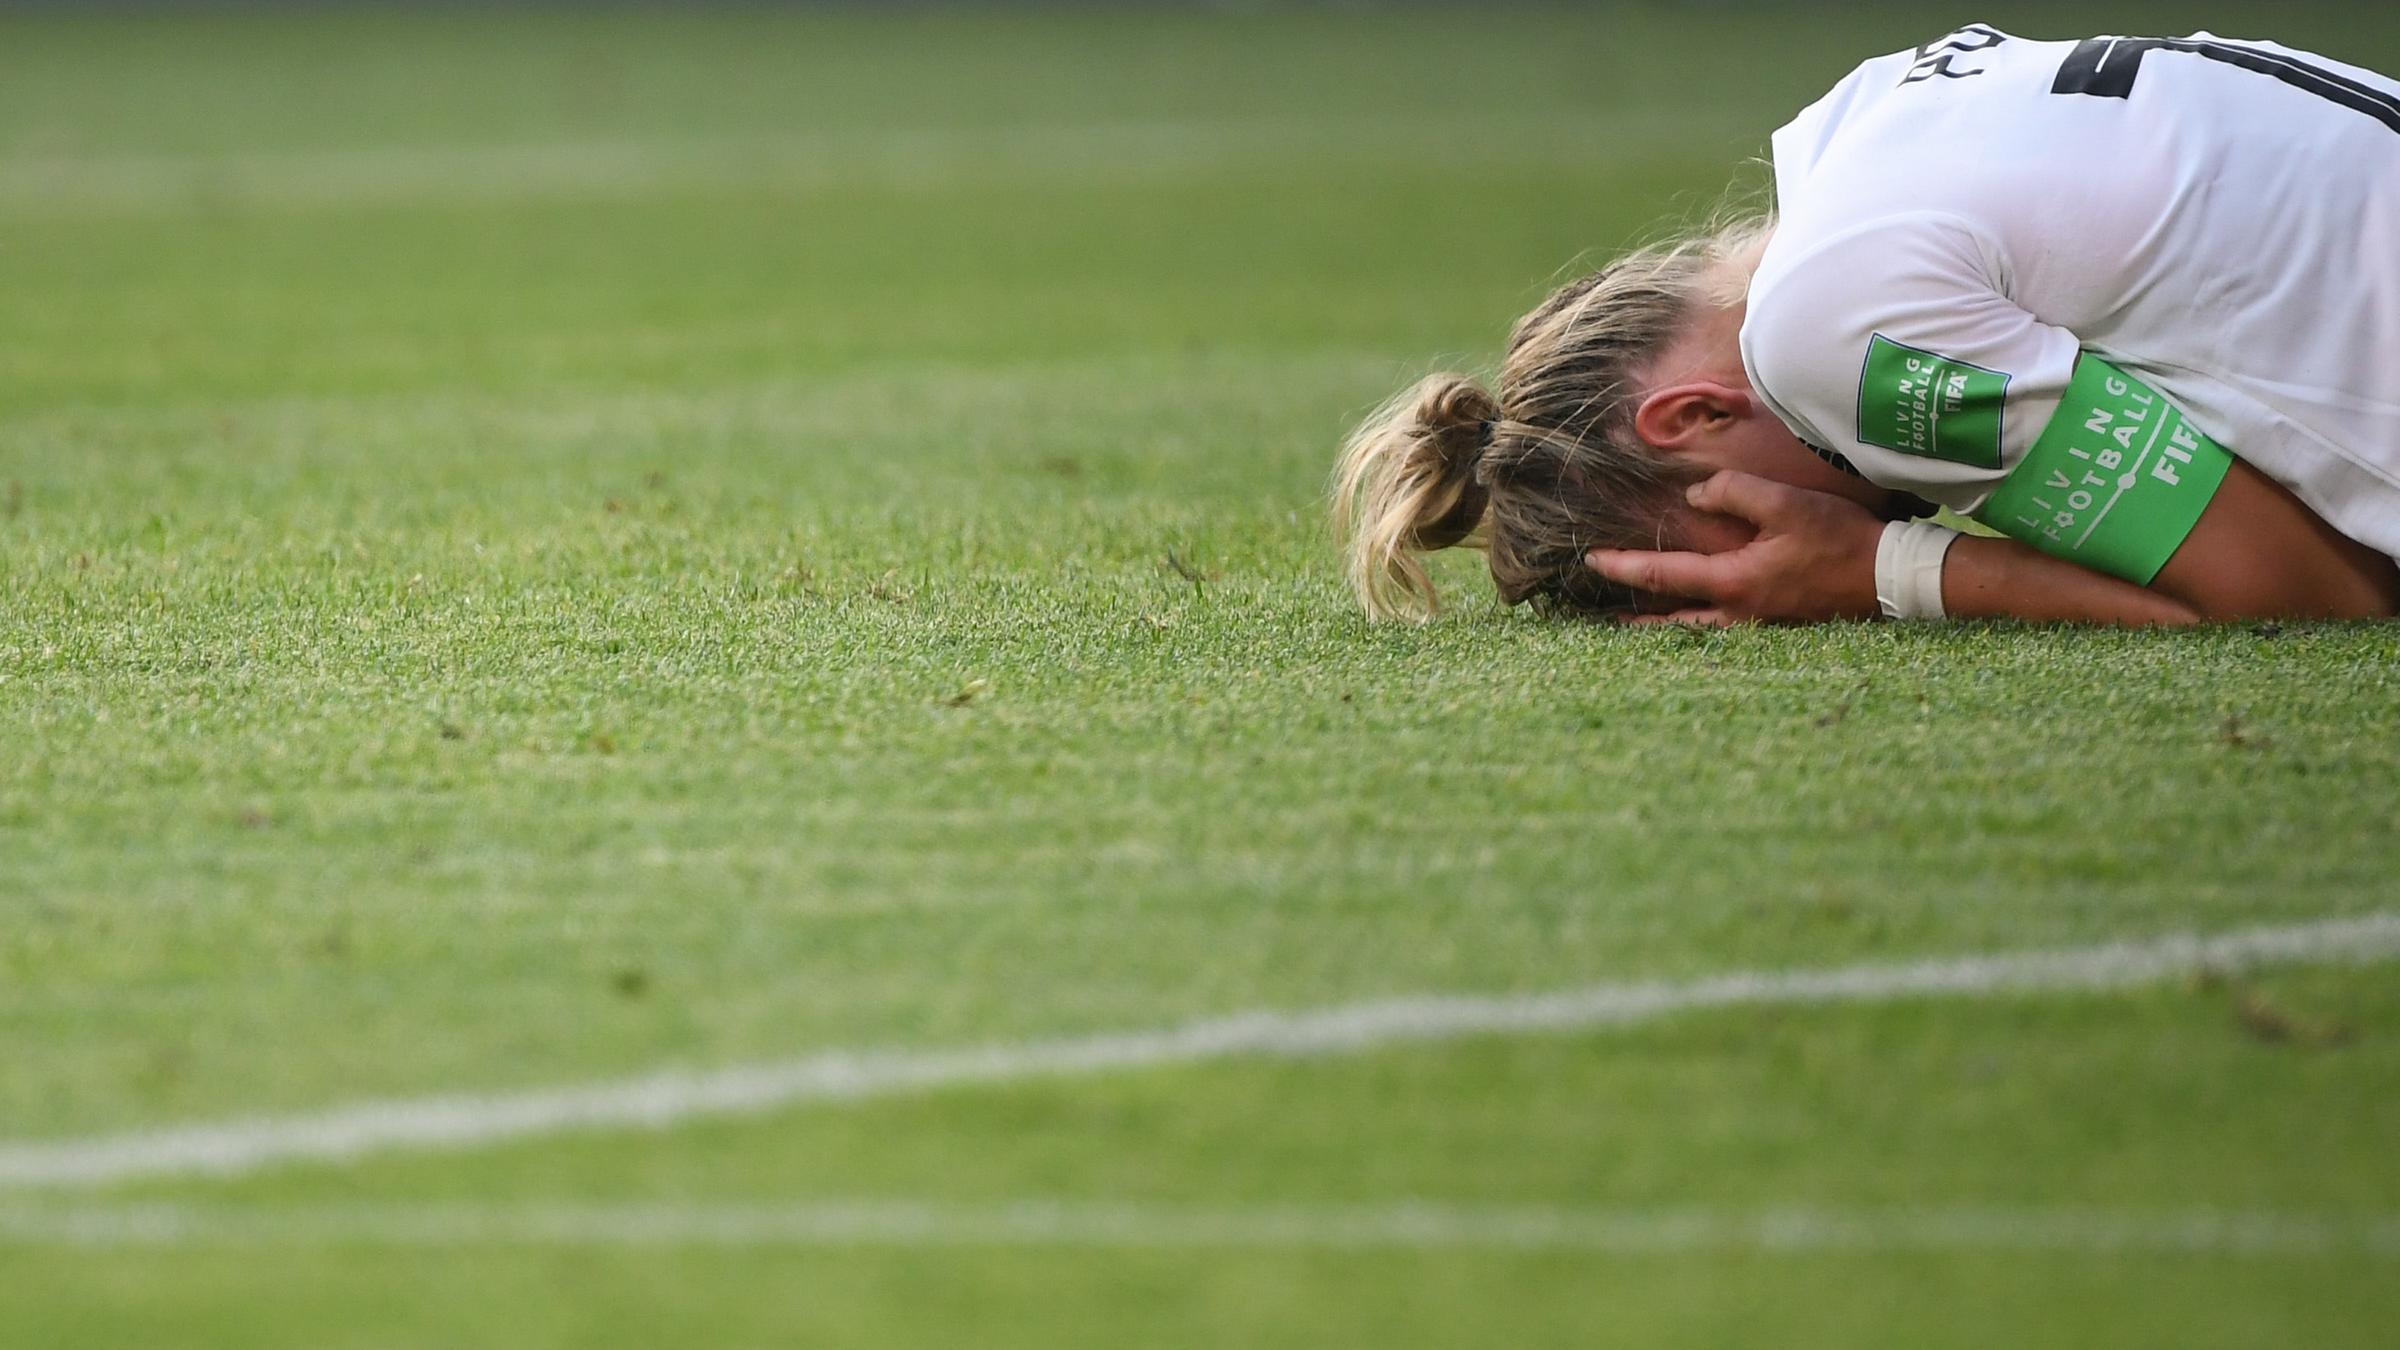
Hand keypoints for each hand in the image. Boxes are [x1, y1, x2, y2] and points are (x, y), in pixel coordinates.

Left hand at [1585, 470, 1885, 625]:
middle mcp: (1738, 614)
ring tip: (1636, 623)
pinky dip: (1695, 624)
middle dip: (1632, 620)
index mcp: (1734, 583)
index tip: (1591, 560)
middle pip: (1669, 622)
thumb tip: (1695, 496)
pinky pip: (1721, 630)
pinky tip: (1694, 614)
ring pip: (1695, 631)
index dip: (1622, 567)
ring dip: (1662, 626)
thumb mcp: (1785, 503)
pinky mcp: (1777, 626)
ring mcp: (1758, 626)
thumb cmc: (1840, 539)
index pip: (1661, 576)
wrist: (1890, 578)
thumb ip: (1734, 493)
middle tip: (1600, 617)